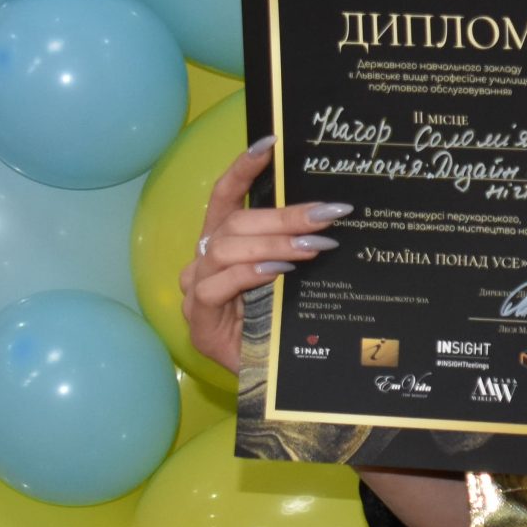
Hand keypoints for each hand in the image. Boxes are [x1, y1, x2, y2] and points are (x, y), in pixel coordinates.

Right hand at [177, 137, 352, 373]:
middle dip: (284, 215)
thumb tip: (329, 214)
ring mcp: (197, 291)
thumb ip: (295, 248)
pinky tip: (279, 272)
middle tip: (327, 214)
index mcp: (224, 246)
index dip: (243, 168)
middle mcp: (204, 263)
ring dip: (274, 243)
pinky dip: (249, 273)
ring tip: (313, 246)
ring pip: (226, 249)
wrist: (272, 383)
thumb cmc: (282, 326)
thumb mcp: (292, 280)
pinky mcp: (199, 322)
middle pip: (235, 223)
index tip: (271, 143)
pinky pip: (216, 286)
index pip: (225, 198)